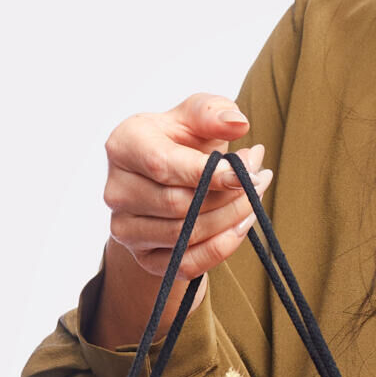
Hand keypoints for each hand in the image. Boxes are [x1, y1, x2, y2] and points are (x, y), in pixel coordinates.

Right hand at [103, 91, 272, 282]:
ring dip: (230, 220)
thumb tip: (238, 123)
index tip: (247, 172)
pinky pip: (186, 264)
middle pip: (178, 204)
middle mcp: (116, 190)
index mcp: (123, 146)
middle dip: (228, 196)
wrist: (167, 180)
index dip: (209, 173)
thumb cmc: (183, 141)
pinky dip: (221, 248)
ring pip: (185, 235)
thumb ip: (214, 112)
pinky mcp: (143, 257)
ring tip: (254, 198)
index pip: (164, 165)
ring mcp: (125, 227)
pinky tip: (241, 225)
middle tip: (259, 181)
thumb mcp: (196, 115)